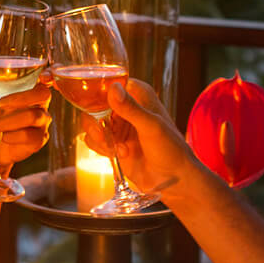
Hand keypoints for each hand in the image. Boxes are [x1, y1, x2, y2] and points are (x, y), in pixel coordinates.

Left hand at [0, 39, 50, 173]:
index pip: (48, 77)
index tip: (45, 74)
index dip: (51, 74)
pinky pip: (32, 136)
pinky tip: (4, 138)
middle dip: (20, 99)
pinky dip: (14, 137)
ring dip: (9, 122)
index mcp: (29, 88)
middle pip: (43, 94)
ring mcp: (41, 122)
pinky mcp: (39, 140)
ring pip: (34, 116)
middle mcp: (39, 103)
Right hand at [84, 78, 200, 200]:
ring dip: (100, 137)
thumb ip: (131, 108)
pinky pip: (93, 139)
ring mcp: (117, 125)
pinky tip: (120, 155)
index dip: (98, 94)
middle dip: (96, 122)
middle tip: (103, 135)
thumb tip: (113, 88)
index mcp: (138, 94)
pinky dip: (101, 148)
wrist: (172, 179)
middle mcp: (125, 106)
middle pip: (94, 104)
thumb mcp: (151, 126)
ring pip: (90, 122)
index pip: (109, 83)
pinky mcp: (111, 142)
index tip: (96, 108)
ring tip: (118, 149)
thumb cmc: (170, 149)